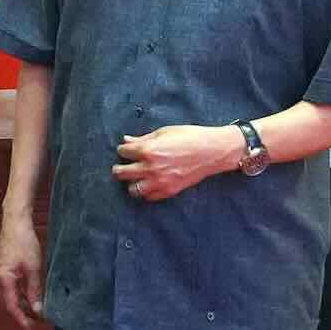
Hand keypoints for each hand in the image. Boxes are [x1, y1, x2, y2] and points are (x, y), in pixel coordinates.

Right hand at [0, 209, 43, 329]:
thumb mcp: (33, 268)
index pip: (12, 307)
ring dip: (21, 305)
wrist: (16, 222)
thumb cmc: (23, 242)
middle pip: (8, 304)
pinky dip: (20, 295)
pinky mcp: (6, 268)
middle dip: (21, 315)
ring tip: (36, 312)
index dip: (21, 320)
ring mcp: (1, 273)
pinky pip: (12, 287)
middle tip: (36, 323)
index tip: (31, 329)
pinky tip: (31, 296)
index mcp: (4, 280)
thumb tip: (38, 309)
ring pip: (10, 296)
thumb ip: (35, 290)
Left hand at [111, 125, 228, 201]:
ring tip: (134, 178)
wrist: (212, 151)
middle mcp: (150, 167)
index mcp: (148, 149)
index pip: (123, 152)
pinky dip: (146, 192)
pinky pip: (149, 197)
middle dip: (119, 168)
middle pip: (121, 173)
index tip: (126, 150)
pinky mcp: (169, 191)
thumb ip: (142, 139)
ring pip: (132, 189)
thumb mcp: (164, 132)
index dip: (123, 150)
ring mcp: (159, 181)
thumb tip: (126, 140)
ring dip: (131, 183)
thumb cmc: (189, 137)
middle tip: (121, 167)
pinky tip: (149, 184)